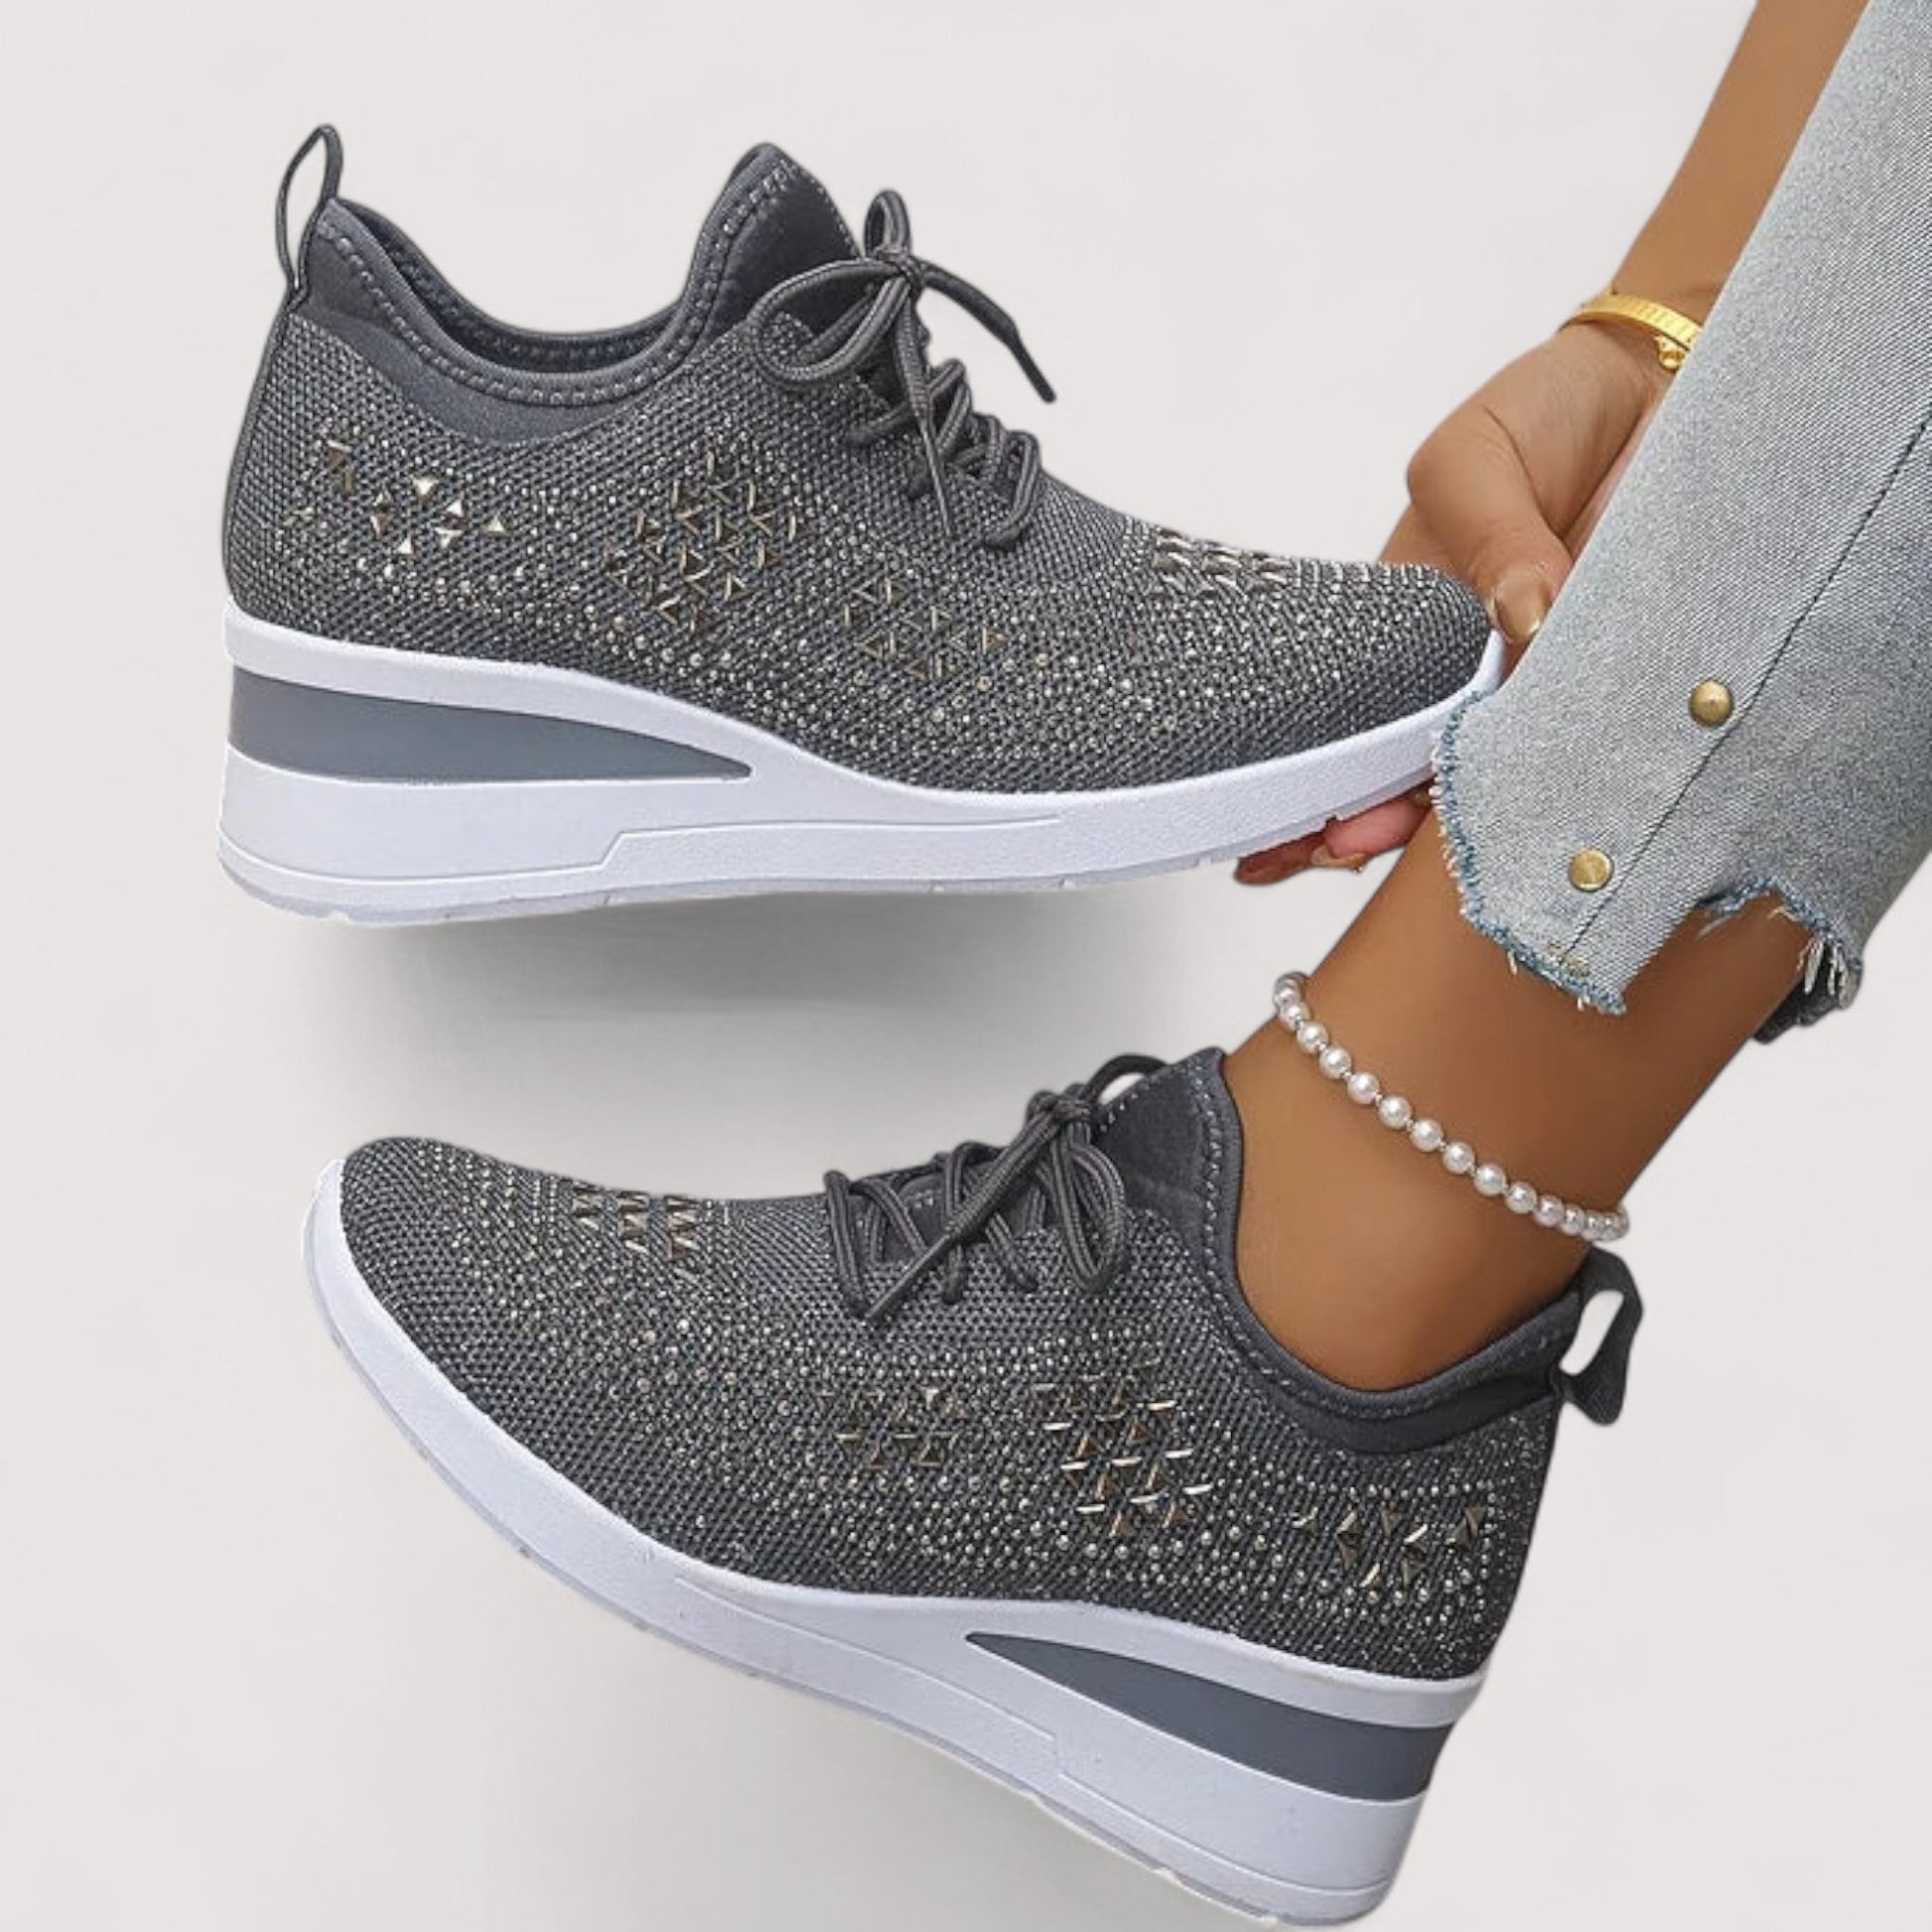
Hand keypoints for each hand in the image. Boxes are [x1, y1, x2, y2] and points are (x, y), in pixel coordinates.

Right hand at [1236, 321, 1670, 883]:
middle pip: (1407, 776)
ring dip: (1461, 824)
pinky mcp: (1624, 688)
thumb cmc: (1548, 418)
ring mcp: (1545, 692)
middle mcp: (1471, 682)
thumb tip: (1522, 617)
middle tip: (1336, 849)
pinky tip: (1537, 828)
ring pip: (1496, 783)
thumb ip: (1490, 540)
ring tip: (1413, 847)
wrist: (1666, 384)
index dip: (1310, 787)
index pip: (1349, 726)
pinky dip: (1570, 788)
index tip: (1267, 836)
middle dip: (1362, 827)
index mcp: (1410, 637)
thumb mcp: (1475, 460)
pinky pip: (1594, 751)